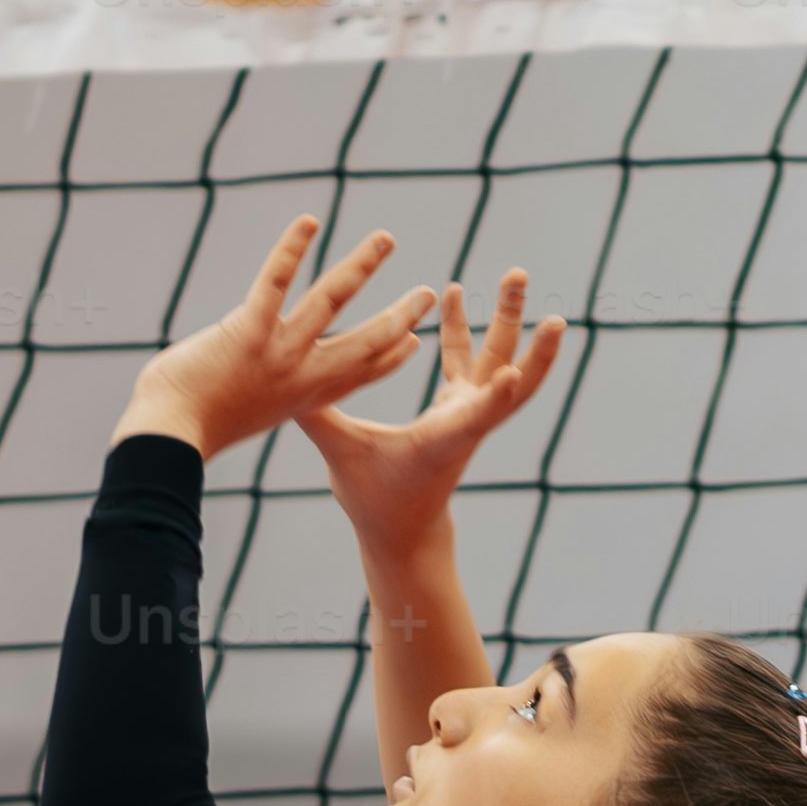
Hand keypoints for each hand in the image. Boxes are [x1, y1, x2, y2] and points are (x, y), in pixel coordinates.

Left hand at [121, 214, 449, 458]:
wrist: (167, 438)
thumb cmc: (188, 430)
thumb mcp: (243, 413)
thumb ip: (259, 392)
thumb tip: (249, 379)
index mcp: (302, 398)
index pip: (358, 375)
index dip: (389, 359)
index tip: (413, 342)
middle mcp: (301, 374)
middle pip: (366, 341)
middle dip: (401, 315)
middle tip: (428, 293)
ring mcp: (278, 352)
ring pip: (332, 299)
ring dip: (363, 265)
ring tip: (386, 239)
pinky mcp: (249, 330)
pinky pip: (277, 281)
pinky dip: (292, 248)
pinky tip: (309, 221)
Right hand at [297, 261, 567, 551]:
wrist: (406, 531)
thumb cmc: (375, 499)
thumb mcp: (341, 457)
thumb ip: (317, 417)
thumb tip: (283, 380)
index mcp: (443, 442)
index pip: (475, 419)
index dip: (496, 397)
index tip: (513, 371)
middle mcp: (467, 424)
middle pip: (509, 374)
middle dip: (521, 328)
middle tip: (524, 283)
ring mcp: (469, 413)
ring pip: (502, 361)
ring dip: (510, 318)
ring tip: (516, 275)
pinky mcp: (462, 407)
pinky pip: (473, 361)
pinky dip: (469, 329)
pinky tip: (453, 292)